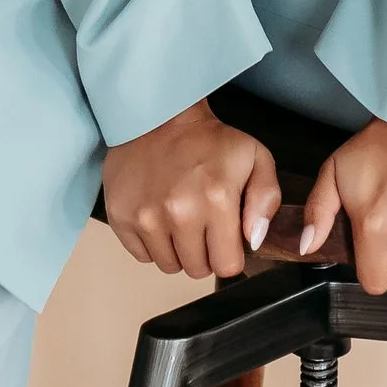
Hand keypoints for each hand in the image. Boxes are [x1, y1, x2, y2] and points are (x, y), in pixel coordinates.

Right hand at [101, 102, 280, 280]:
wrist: (159, 116)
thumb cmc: (209, 140)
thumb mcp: (255, 158)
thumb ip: (266, 200)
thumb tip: (254, 240)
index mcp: (217, 199)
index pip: (227, 266)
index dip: (230, 254)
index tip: (226, 237)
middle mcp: (179, 213)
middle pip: (197, 269)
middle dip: (205, 253)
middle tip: (203, 223)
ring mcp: (146, 216)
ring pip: (169, 266)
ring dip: (178, 250)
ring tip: (180, 219)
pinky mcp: (121, 216)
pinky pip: (142, 256)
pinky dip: (153, 243)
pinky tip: (159, 216)